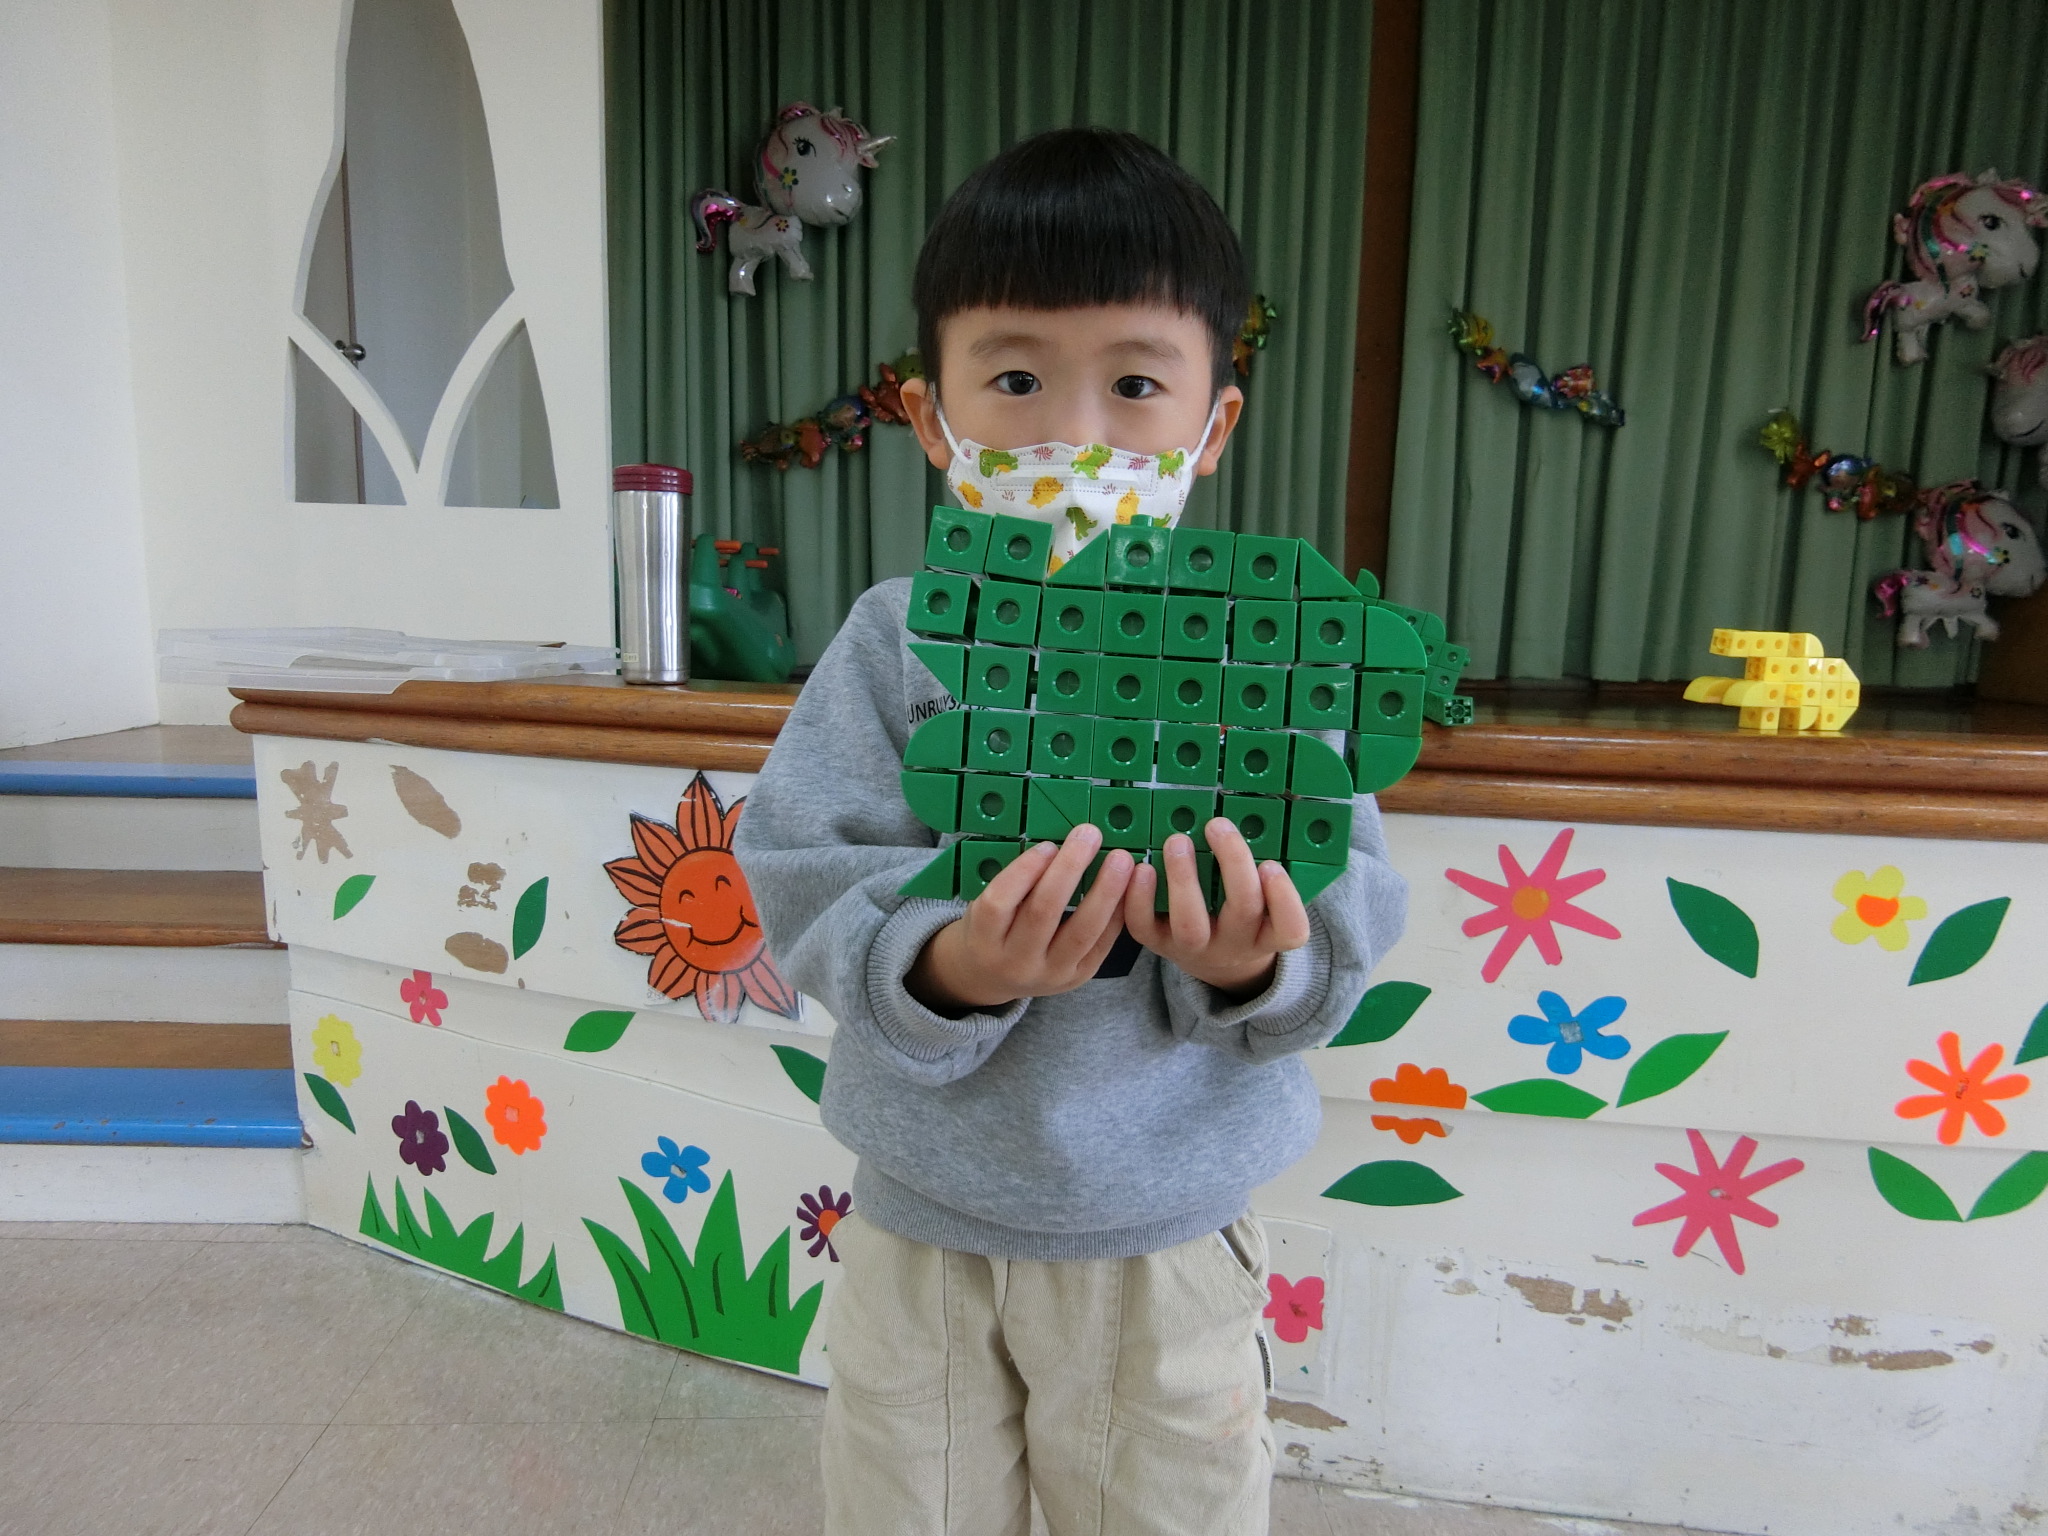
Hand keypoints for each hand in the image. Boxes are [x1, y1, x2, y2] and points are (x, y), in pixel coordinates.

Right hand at [905, 824, 1135, 1014]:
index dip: (1024, 871)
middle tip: (1089, 835)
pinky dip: (1116, 913)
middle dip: (1069, 869)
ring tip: (1120, 859)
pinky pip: (1101, 944)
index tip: (1048, 844)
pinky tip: (1127, 887)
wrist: (993, 978)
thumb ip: (1014, 883)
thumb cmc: (991, 930)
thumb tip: (1059, 843)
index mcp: (983, 939)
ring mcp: (1049, 974)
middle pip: (1043, 913)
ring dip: (1105, 891)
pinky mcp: (1076, 978)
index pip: (1000, 903)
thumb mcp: (984, 907)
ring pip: (1081, 931)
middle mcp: (1015, 961)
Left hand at [1123, 818, 1310, 999]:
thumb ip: (1261, 871)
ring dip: (1183, 878)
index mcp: (1268, 935)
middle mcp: (1235, 945)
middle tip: (1218, 826)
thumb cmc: (1240, 916)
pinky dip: (1139, 896)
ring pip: (1190, 924)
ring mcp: (1195, 948)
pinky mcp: (1158, 945)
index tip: (1270, 863)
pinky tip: (1141, 867)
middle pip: (1243, 911)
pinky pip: (1144, 927)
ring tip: (1178, 840)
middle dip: (1232, 863)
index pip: (1290, 930)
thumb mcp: (1263, 902)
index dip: (1284, 899)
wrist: (1210, 958)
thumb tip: (1244, 818)